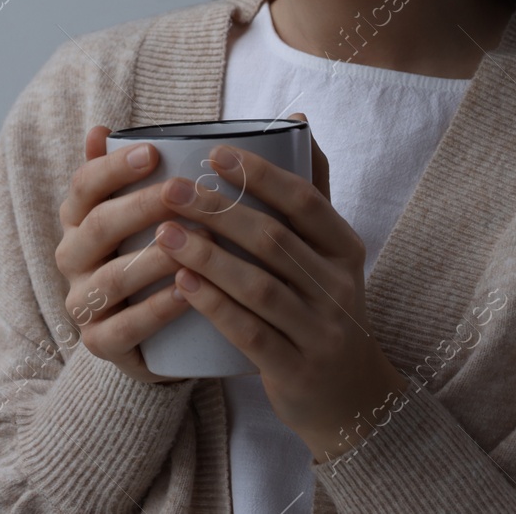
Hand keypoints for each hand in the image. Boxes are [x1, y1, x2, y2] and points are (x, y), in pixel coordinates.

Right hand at [53, 125, 215, 384]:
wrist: (151, 338)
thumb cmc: (149, 259)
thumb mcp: (136, 216)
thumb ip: (122, 174)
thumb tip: (101, 127)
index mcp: (77, 220)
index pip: (84, 186)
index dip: (114, 168)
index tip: (154, 152)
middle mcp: (72, 258)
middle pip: (98, 226)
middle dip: (141, 206)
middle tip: (182, 193)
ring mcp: (82, 303)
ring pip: (112, 277)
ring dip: (154, 258)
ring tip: (196, 244)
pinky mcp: (100, 343)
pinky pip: (123, 328)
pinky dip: (155, 311)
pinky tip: (187, 292)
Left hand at [152, 112, 406, 461]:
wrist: (351, 397)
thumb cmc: (323, 307)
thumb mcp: (329, 251)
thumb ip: (310, 189)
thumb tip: (293, 119)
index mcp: (344, 248)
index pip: (304, 201)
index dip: (260, 175)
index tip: (212, 153)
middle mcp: (338, 286)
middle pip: (273, 240)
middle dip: (219, 211)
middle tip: (170, 189)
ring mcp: (320, 330)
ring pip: (259, 286)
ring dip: (207, 256)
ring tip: (164, 232)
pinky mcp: (296, 369)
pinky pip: (251, 333)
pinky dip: (214, 306)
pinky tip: (180, 285)